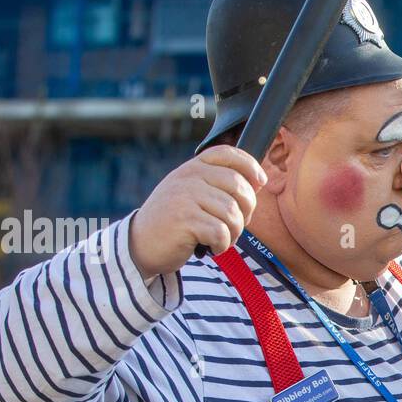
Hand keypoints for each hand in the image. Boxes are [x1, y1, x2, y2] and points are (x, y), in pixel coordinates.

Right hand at [129, 148, 266, 280]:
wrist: (140, 243)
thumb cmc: (174, 221)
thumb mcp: (191, 193)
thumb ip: (216, 184)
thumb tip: (256, 182)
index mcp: (193, 167)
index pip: (227, 154)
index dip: (250, 165)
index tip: (260, 182)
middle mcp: (189, 177)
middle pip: (239, 187)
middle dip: (247, 211)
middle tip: (235, 226)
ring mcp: (186, 197)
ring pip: (232, 213)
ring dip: (234, 233)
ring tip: (221, 239)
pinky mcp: (185, 219)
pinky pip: (221, 232)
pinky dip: (222, 245)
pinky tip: (212, 247)